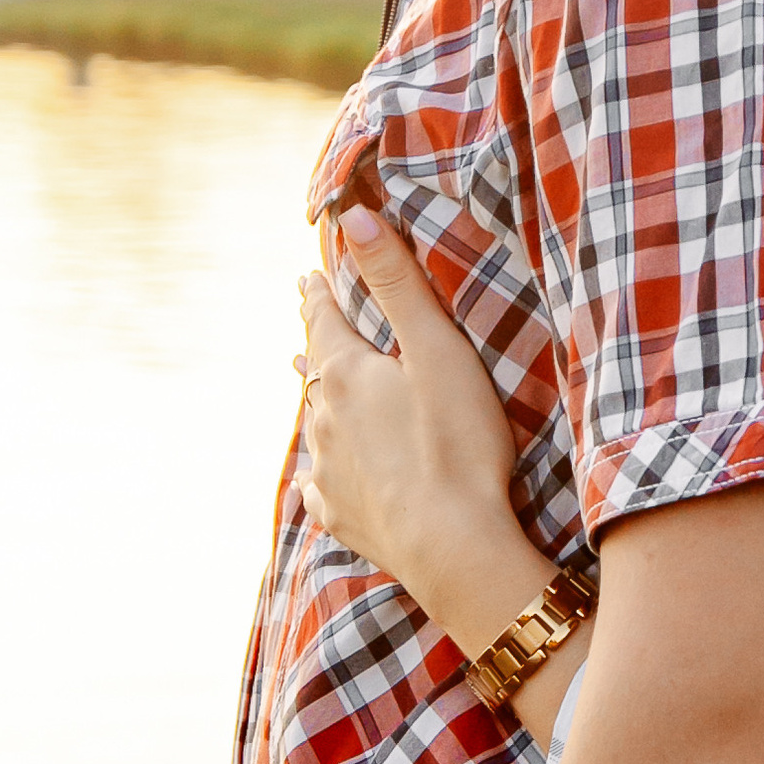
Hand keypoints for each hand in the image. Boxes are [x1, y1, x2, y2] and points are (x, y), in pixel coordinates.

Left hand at [297, 209, 538, 652]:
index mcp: (346, 374)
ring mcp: (329, 472)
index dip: (318, 295)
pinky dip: (320, 473)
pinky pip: (320, 487)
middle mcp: (324, 420)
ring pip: (315, 426)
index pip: (325, 321)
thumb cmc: (456, 443)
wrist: (452, 547)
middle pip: (316, 371)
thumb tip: (352, 217)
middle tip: (310, 322)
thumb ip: (397, 283)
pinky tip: (314, 480)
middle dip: (317, 344)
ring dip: (317, 403)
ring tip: (308, 388)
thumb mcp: (437, 350)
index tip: (306, 277)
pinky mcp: (340, 517)